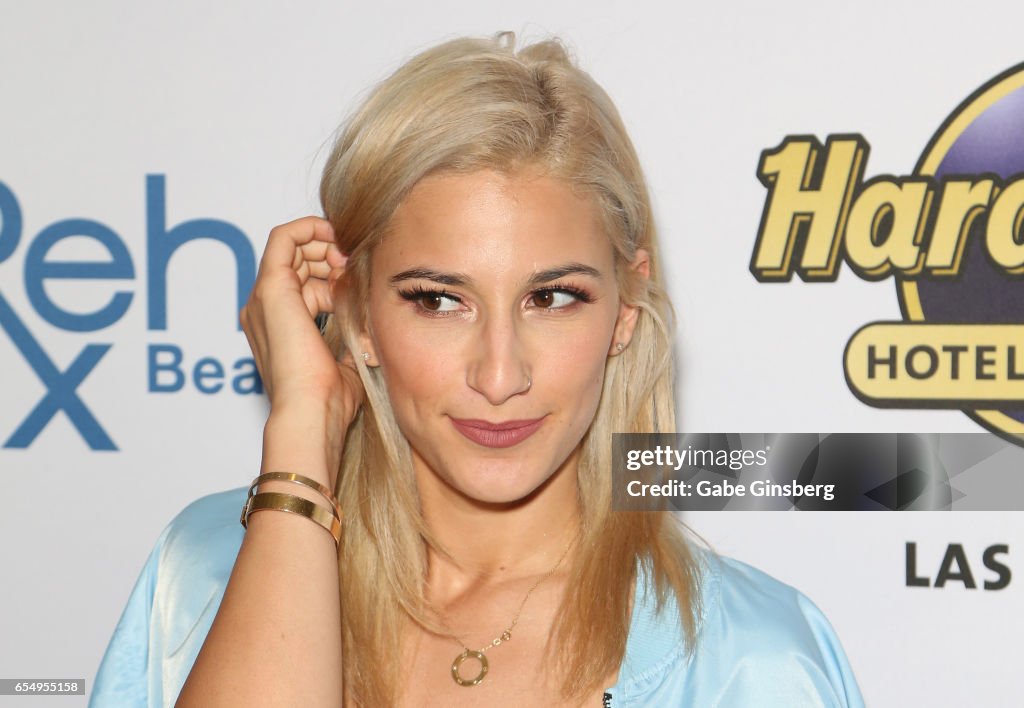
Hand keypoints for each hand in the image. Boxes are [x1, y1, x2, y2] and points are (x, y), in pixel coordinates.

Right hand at [240, 216, 363, 481]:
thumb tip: (371, 335)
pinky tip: (337, 239)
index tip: (359, 276)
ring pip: (292, 246)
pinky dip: (310, 228)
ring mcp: (264, 298)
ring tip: (352, 258)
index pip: (305, 283)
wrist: (311, 413)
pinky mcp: (272, 288)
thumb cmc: (329, 401)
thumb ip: (350, 342)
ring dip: (326, 243)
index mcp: (278, 328)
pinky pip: (284, 237)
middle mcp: (265, 310)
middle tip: (357, 264)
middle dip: (331, 253)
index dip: (334, 272)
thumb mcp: (345, 362)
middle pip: (298, 261)